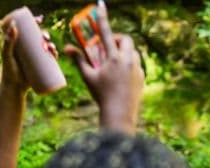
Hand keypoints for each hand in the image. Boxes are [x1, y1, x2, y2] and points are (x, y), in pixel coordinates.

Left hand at [0, 15, 57, 90]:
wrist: (15, 88)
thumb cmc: (9, 71)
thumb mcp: (8, 55)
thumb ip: (9, 41)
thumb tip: (14, 26)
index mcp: (19, 44)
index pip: (27, 30)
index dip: (34, 23)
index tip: (39, 20)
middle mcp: (27, 51)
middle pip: (38, 39)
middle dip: (45, 35)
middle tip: (46, 37)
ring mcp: (33, 59)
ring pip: (45, 49)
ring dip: (51, 45)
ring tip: (51, 48)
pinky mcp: (39, 68)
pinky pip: (49, 60)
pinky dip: (54, 56)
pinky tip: (56, 54)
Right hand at [65, 2, 144, 133]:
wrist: (120, 114)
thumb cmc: (101, 96)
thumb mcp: (88, 77)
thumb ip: (79, 60)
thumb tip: (67, 48)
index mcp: (114, 59)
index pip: (107, 33)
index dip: (103, 18)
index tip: (101, 6)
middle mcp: (128, 61)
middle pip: (126, 40)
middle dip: (118, 39)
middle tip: (109, 47)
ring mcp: (137, 69)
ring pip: (133, 53)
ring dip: (124, 53)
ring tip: (114, 63)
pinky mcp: (142, 77)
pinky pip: (137, 65)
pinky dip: (129, 65)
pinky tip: (122, 77)